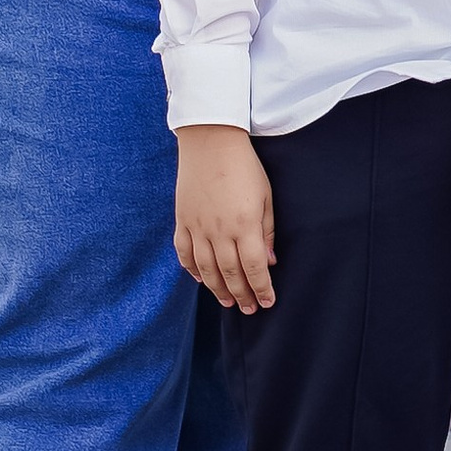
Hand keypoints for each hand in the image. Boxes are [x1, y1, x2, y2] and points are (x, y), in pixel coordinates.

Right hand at [173, 124, 277, 312]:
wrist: (210, 141)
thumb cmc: (244, 166)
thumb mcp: (266, 196)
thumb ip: (266, 231)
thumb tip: (268, 261)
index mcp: (244, 225)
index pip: (254, 268)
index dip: (261, 288)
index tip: (267, 301)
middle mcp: (219, 231)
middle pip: (230, 274)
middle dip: (242, 295)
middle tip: (249, 309)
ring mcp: (197, 227)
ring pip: (206, 269)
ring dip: (218, 289)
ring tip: (228, 302)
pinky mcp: (182, 220)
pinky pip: (185, 253)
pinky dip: (192, 270)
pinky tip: (201, 280)